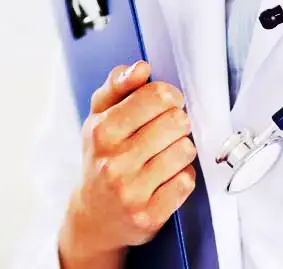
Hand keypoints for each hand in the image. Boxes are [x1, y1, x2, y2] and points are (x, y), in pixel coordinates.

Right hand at [58, 61, 196, 267]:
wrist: (95, 216)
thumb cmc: (101, 156)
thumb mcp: (99, 115)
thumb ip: (117, 84)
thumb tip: (141, 67)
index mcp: (102, 130)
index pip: (155, 96)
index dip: (169, 95)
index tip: (168, 101)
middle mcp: (114, 161)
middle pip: (176, 121)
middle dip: (177, 121)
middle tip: (168, 128)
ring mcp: (132, 191)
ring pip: (185, 150)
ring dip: (181, 148)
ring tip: (167, 152)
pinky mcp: (149, 215)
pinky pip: (187, 181)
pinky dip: (182, 176)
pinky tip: (168, 176)